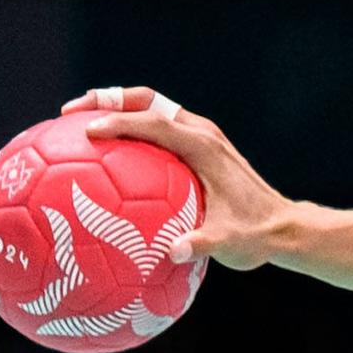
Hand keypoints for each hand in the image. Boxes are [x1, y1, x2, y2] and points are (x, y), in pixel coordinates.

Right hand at [61, 87, 294, 270]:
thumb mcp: (229, 244)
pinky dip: (130, 129)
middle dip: (107, 100)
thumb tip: (173, 252)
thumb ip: (202, 244)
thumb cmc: (255, 236)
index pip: (156, 123)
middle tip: (69, 112)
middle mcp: (201, 133)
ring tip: (78, 122)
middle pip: (147, 101)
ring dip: (116, 109)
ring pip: (151, 108)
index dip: (121, 122)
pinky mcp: (198, 146)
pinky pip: (157, 128)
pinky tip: (104, 155)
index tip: (88, 130)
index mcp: (204, 147)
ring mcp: (200, 136)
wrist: (283, 227)